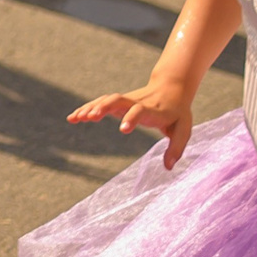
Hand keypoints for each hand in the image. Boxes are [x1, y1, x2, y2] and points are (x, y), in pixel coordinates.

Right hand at [69, 81, 194, 168]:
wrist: (172, 88)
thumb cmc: (178, 112)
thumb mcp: (184, 130)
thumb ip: (176, 148)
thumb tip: (168, 168)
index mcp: (153, 110)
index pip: (140, 111)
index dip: (131, 118)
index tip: (122, 130)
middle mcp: (136, 102)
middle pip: (117, 100)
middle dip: (103, 107)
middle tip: (91, 118)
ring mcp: (126, 100)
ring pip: (106, 100)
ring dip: (91, 108)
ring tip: (75, 119)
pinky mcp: (118, 102)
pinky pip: (100, 103)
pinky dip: (86, 109)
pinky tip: (73, 118)